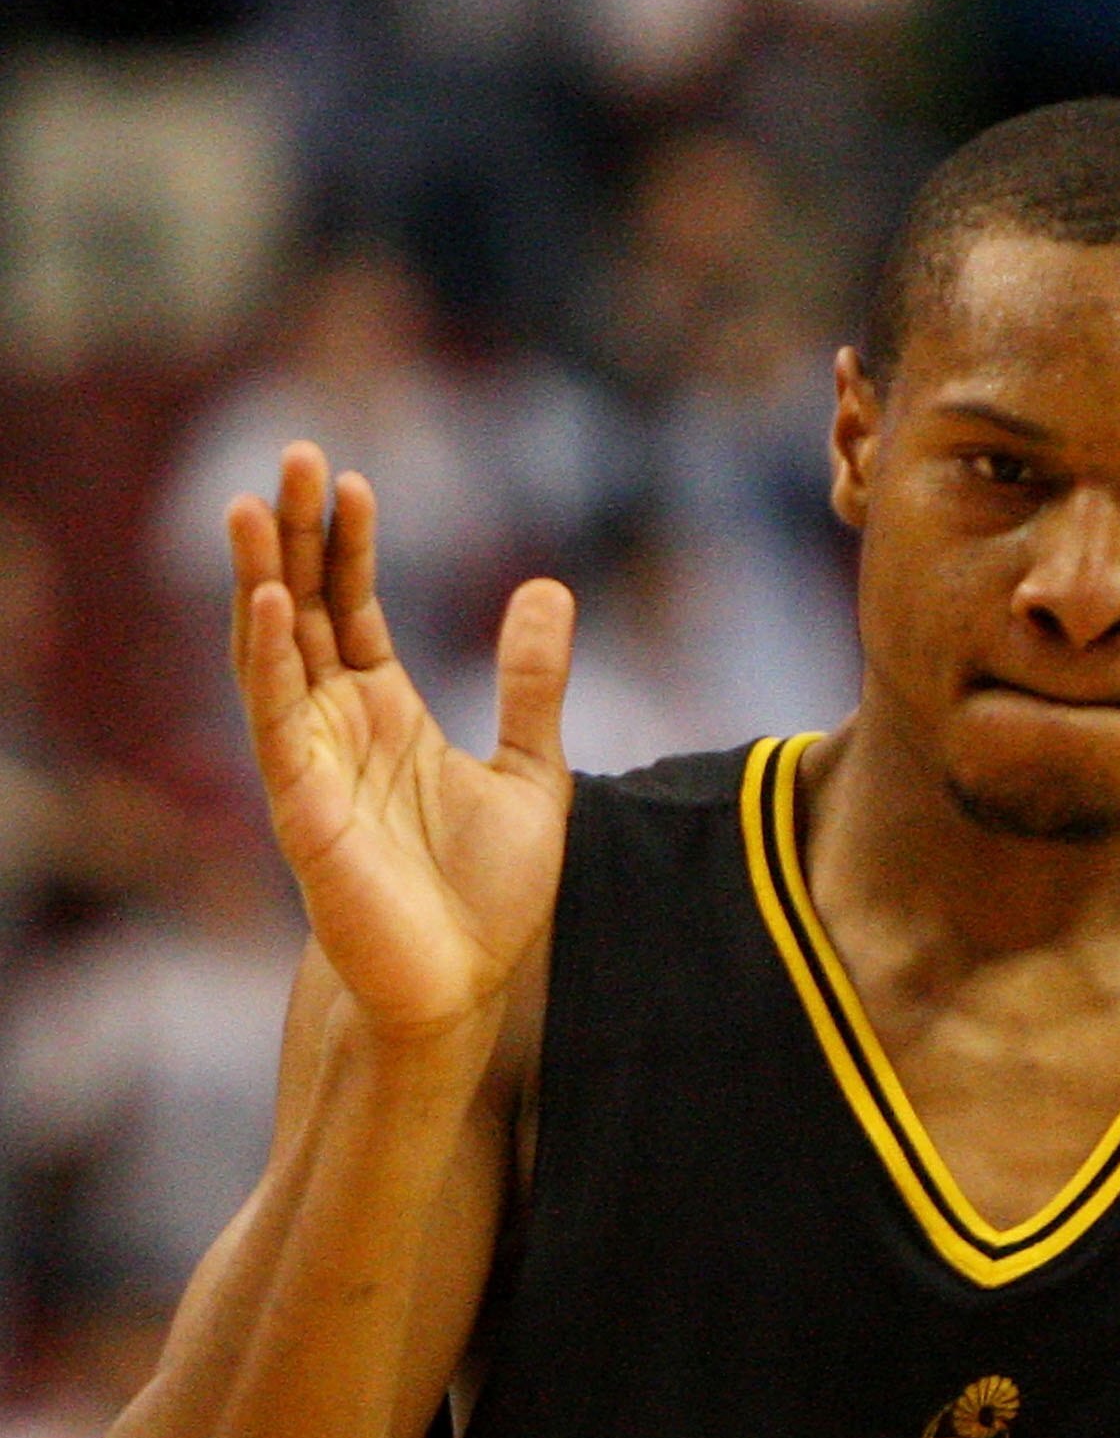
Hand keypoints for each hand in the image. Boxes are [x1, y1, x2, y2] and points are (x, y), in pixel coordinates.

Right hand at [227, 442, 574, 1039]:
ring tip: (254, 502)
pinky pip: (275, 719)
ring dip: (263, 575)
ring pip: (273, 650)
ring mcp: (313, 762)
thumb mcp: (532, 775)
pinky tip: (274, 599)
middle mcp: (339, 727)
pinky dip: (269, 658)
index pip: (353, 608)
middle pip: (305, 610)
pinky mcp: (302, 805)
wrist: (463, 985)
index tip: (355, 482)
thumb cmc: (489, 897)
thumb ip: (533, 686)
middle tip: (293, 453)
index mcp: (387, 713)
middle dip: (295, 534)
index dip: (349, 546)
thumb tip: (547, 588)